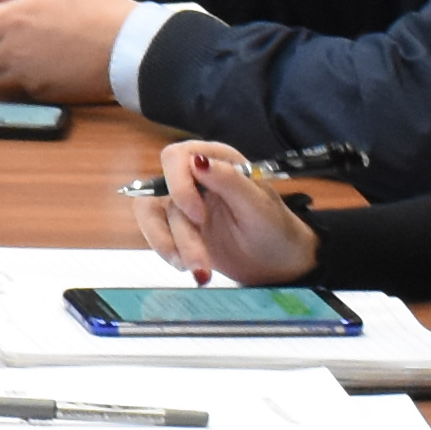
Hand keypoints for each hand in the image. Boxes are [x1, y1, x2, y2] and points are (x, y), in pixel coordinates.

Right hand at [151, 140, 318, 284]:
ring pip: (152, 215)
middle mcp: (194, 178)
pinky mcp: (176, 228)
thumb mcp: (258, 206)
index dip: (179, 185)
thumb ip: (229, 180)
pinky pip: (155, 234)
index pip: (176, 158)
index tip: (197, 215)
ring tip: (199, 271)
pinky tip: (193, 267)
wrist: (278, 265)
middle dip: (178, 230)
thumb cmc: (276, 230)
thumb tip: (198, 161)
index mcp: (216, 161)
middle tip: (201, 259)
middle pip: (158, 190)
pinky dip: (168, 253)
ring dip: (169, 246)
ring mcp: (182, 204)